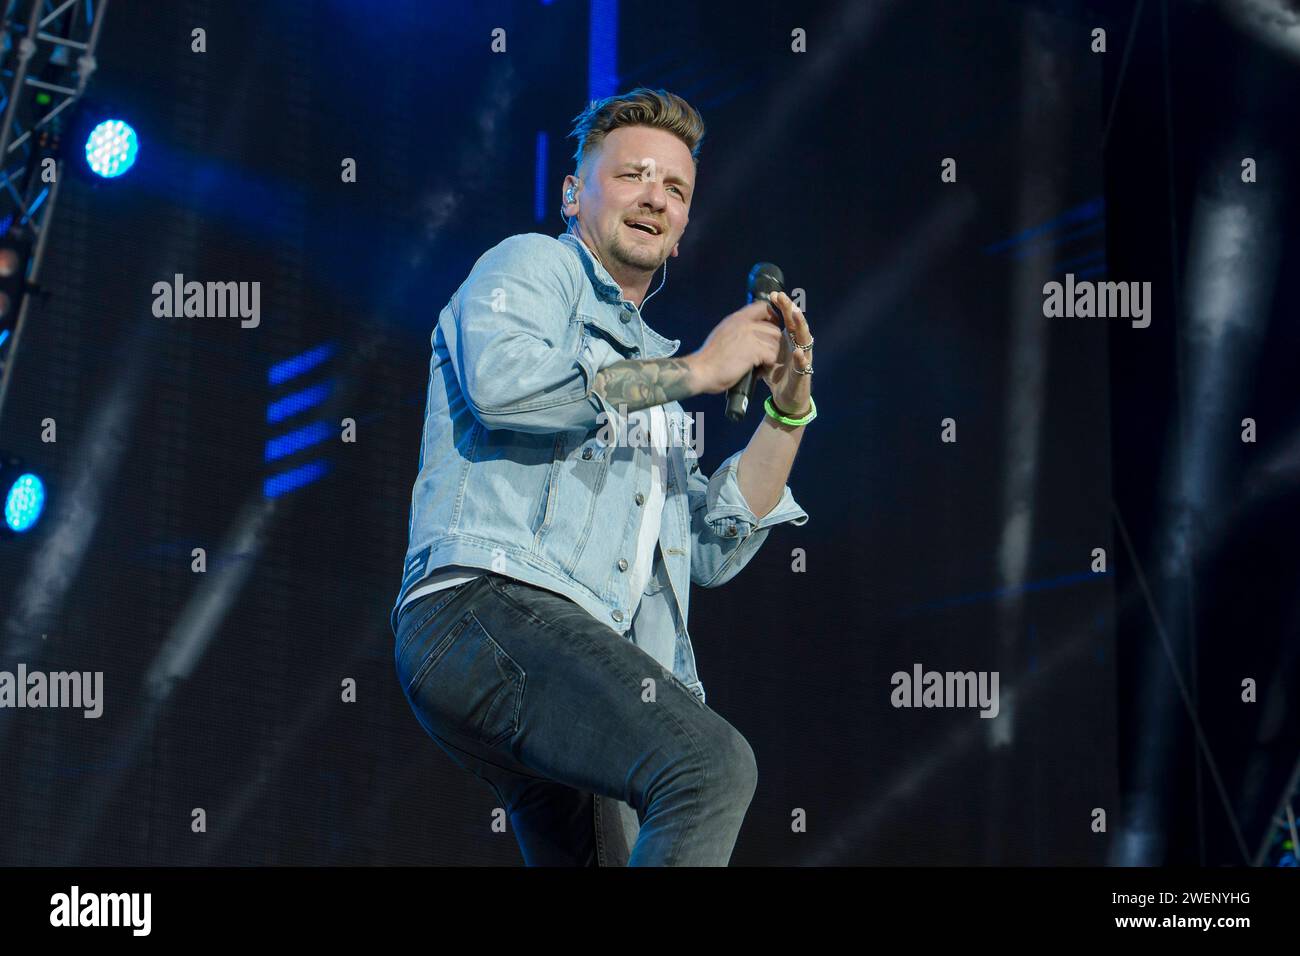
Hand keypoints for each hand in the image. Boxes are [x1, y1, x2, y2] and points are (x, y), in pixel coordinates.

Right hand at [686, 300, 783, 394]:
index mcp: (737, 318)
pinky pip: (772, 356)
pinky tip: (757, 371)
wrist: (702, 370)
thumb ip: (738, 328)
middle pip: (774, 329)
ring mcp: (750, 336)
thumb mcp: (723, 333)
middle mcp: (745, 323)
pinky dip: (766, 367)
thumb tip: (750, 330)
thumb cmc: (710, 357)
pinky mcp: (754, 350)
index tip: (768, 330)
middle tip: (763, 356)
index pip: (763, 307)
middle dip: (772, 345)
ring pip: (775, 344)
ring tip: (759, 365)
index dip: (771, 318)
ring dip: (770, 357)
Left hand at [759, 291, 812, 417]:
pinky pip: (803, 365)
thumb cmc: (777, 375)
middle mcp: (799, 346)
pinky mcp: (803, 375)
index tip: (774, 294)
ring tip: (795, 315)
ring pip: (805, 340)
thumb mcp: (766, 354)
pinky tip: (797, 352)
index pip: (787, 318)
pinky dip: (801, 358)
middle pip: (797, 324)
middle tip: (784, 298)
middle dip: (791, 310)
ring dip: (800, 327)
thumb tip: (749, 324)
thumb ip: (762, 340)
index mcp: (789, 340)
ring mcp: (803, 359)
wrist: (785, 398)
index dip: (782, 306)